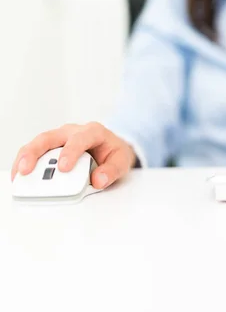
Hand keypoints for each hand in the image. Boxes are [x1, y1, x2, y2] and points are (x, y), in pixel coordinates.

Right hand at [11, 122, 136, 188]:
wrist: (113, 146)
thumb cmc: (114, 152)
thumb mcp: (122, 161)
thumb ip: (112, 171)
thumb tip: (99, 180)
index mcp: (93, 132)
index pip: (79, 139)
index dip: (70, 152)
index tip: (63, 168)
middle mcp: (73, 131)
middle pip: (49, 137)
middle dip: (35, 153)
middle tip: (26, 170)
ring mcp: (60, 137)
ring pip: (38, 143)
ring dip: (25, 158)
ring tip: (18, 175)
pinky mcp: (52, 146)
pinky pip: (36, 151)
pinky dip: (26, 162)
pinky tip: (19, 174)